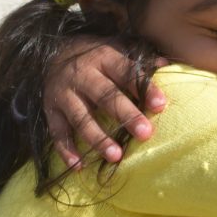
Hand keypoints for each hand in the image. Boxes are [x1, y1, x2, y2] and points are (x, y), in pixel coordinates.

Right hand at [43, 37, 167, 167]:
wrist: (52, 54)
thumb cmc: (96, 58)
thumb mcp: (117, 50)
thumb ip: (140, 61)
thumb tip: (166, 67)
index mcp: (104, 58)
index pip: (126, 72)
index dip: (144, 88)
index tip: (160, 105)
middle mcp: (82, 74)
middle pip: (105, 96)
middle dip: (126, 115)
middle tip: (145, 134)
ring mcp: (63, 93)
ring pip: (80, 118)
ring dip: (98, 138)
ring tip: (116, 156)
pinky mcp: (50, 110)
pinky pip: (57, 132)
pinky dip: (66, 150)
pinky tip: (79, 166)